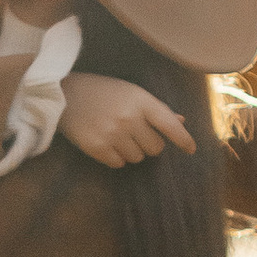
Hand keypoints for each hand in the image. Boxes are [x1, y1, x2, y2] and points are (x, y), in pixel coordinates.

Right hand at [60, 73, 197, 167]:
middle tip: (135, 134)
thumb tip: (181, 121)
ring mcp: (112, 133)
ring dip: (131, 151)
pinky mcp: (96, 147)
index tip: (191, 150)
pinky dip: (116, 158)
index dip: (183, 139)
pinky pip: (118, 164)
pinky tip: (106, 143)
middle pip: (155, 148)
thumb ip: (156, 108)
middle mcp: (128, 117)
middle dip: (149, 144)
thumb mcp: (131, 92)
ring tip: (117, 136)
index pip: (169, 124)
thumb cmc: (103, 92)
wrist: (64, 93)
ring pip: (137, 158)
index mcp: (140, 100)